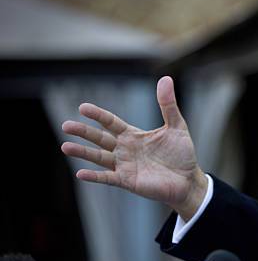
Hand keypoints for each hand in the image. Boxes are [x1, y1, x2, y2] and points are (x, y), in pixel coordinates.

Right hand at [61, 76, 206, 220]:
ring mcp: (125, 166)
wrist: (188, 180)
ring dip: (83, 153)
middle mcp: (125, 150)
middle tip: (65, 125)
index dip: (98, 115)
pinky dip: (94, 176)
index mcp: (133, 135)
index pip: (111, 123)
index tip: (83, 107)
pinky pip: (108, 178)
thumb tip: (166, 79)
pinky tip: (80, 173)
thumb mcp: (176, 126)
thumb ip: (168, 105)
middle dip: (83, 132)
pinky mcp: (128, 181)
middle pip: (100, 139)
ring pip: (99, 158)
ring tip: (65, 146)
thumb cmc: (181, 154)